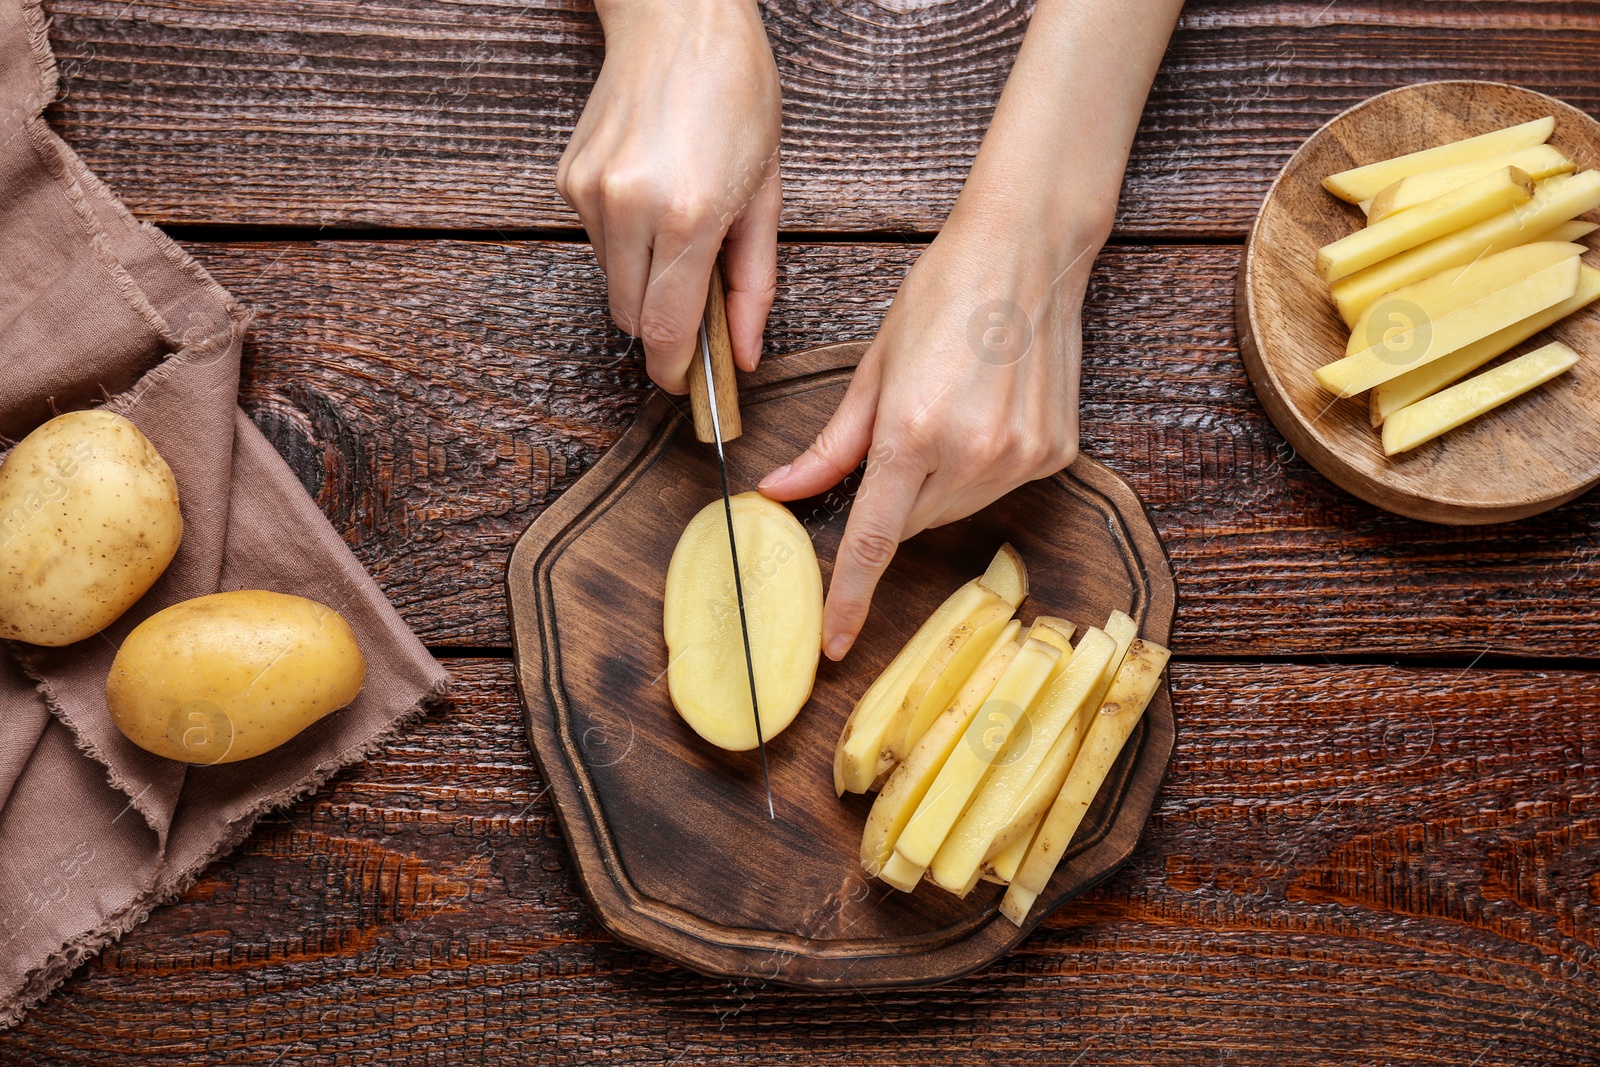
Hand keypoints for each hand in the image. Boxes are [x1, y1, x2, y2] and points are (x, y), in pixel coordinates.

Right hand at [556, 0, 780, 391]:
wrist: (678, 17)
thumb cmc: (736, 93)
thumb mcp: (766, 193)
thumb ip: (755, 284)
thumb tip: (744, 354)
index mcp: (689, 215)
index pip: (667, 330)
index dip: (678, 371)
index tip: (690, 386)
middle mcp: (630, 208)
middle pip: (632, 318)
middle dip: (664, 331)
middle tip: (700, 317)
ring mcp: (592, 194)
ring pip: (612, 284)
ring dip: (644, 283)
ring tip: (681, 233)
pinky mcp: (569, 180)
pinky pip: (596, 244)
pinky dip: (625, 244)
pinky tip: (652, 199)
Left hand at [759, 214, 1103, 659]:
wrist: (1028, 253)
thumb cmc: (942, 295)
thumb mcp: (874, 368)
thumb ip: (832, 446)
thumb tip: (780, 492)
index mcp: (914, 431)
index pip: (872, 538)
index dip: (850, 595)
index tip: (835, 641)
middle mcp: (972, 454)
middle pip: (909, 523)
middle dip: (891, 499)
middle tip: (899, 437)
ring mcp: (1020, 458)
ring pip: (952, 510)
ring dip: (935, 485)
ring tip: (947, 411)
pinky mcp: (1054, 453)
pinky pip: (996, 487)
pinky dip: (978, 467)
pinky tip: (984, 411)